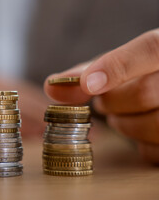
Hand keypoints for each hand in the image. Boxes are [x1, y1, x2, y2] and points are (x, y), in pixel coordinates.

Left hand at [45, 29, 158, 162]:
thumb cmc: (142, 72)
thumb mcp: (119, 63)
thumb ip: (86, 72)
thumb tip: (51, 86)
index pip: (150, 48)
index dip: (116, 67)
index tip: (87, 84)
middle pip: (142, 93)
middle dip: (112, 102)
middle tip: (104, 101)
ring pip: (153, 124)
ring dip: (124, 125)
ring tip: (123, 114)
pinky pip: (158, 151)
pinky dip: (141, 144)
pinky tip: (141, 128)